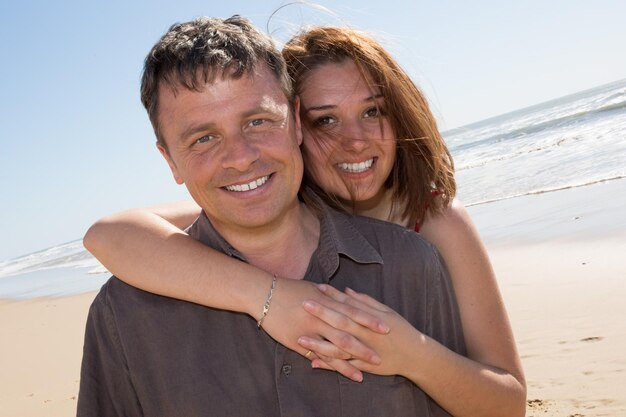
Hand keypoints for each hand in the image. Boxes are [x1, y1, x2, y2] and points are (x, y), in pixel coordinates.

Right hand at [260, 278, 388, 380]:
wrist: (263, 294)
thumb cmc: (289, 289)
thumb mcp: (313, 289)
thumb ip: (331, 296)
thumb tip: (345, 296)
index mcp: (326, 301)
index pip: (353, 311)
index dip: (370, 320)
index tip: (386, 327)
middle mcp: (320, 317)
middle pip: (347, 332)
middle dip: (365, 344)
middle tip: (381, 355)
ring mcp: (310, 330)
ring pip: (335, 348)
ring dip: (352, 360)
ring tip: (367, 371)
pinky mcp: (299, 341)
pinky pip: (319, 356)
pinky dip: (332, 365)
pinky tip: (343, 373)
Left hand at [297, 284, 423, 376]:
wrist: (416, 355)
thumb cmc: (401, 330)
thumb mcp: (387, 311)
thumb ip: (366, 301)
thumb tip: (347, 290)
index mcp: (370, 319)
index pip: (349, 304)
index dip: (333, 296)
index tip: (318, 288)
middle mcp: (366, 334)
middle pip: (341, 322)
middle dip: (322, 313)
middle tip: (304, 304)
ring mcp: (364, 351)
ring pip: (339, 347)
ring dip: (319, 343)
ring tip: (300, 339)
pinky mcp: (364, 366)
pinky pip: (344, 366)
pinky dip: (329, 365)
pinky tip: (313, 362)